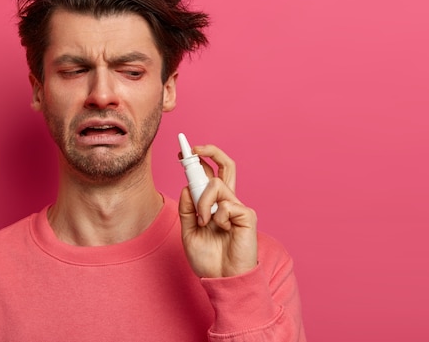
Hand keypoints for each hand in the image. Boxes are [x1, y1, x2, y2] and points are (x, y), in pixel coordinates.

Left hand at [178, 144, 257, 277]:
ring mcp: (237, 206)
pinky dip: (217, 217)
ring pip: (216, 184)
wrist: (222, 279)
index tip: (182, 152)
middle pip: (225, 166)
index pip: (208, 176)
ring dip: (202, 201)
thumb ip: (187, 209)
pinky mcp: (246, 214)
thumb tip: (187, 186)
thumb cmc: (208, 259)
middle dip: (211, 151)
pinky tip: (221, 230)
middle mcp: (227, 201)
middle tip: (195, 148)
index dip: (198, 162)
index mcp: (214, 204)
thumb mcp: (188, 232)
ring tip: (202, 221)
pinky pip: (226, 204)